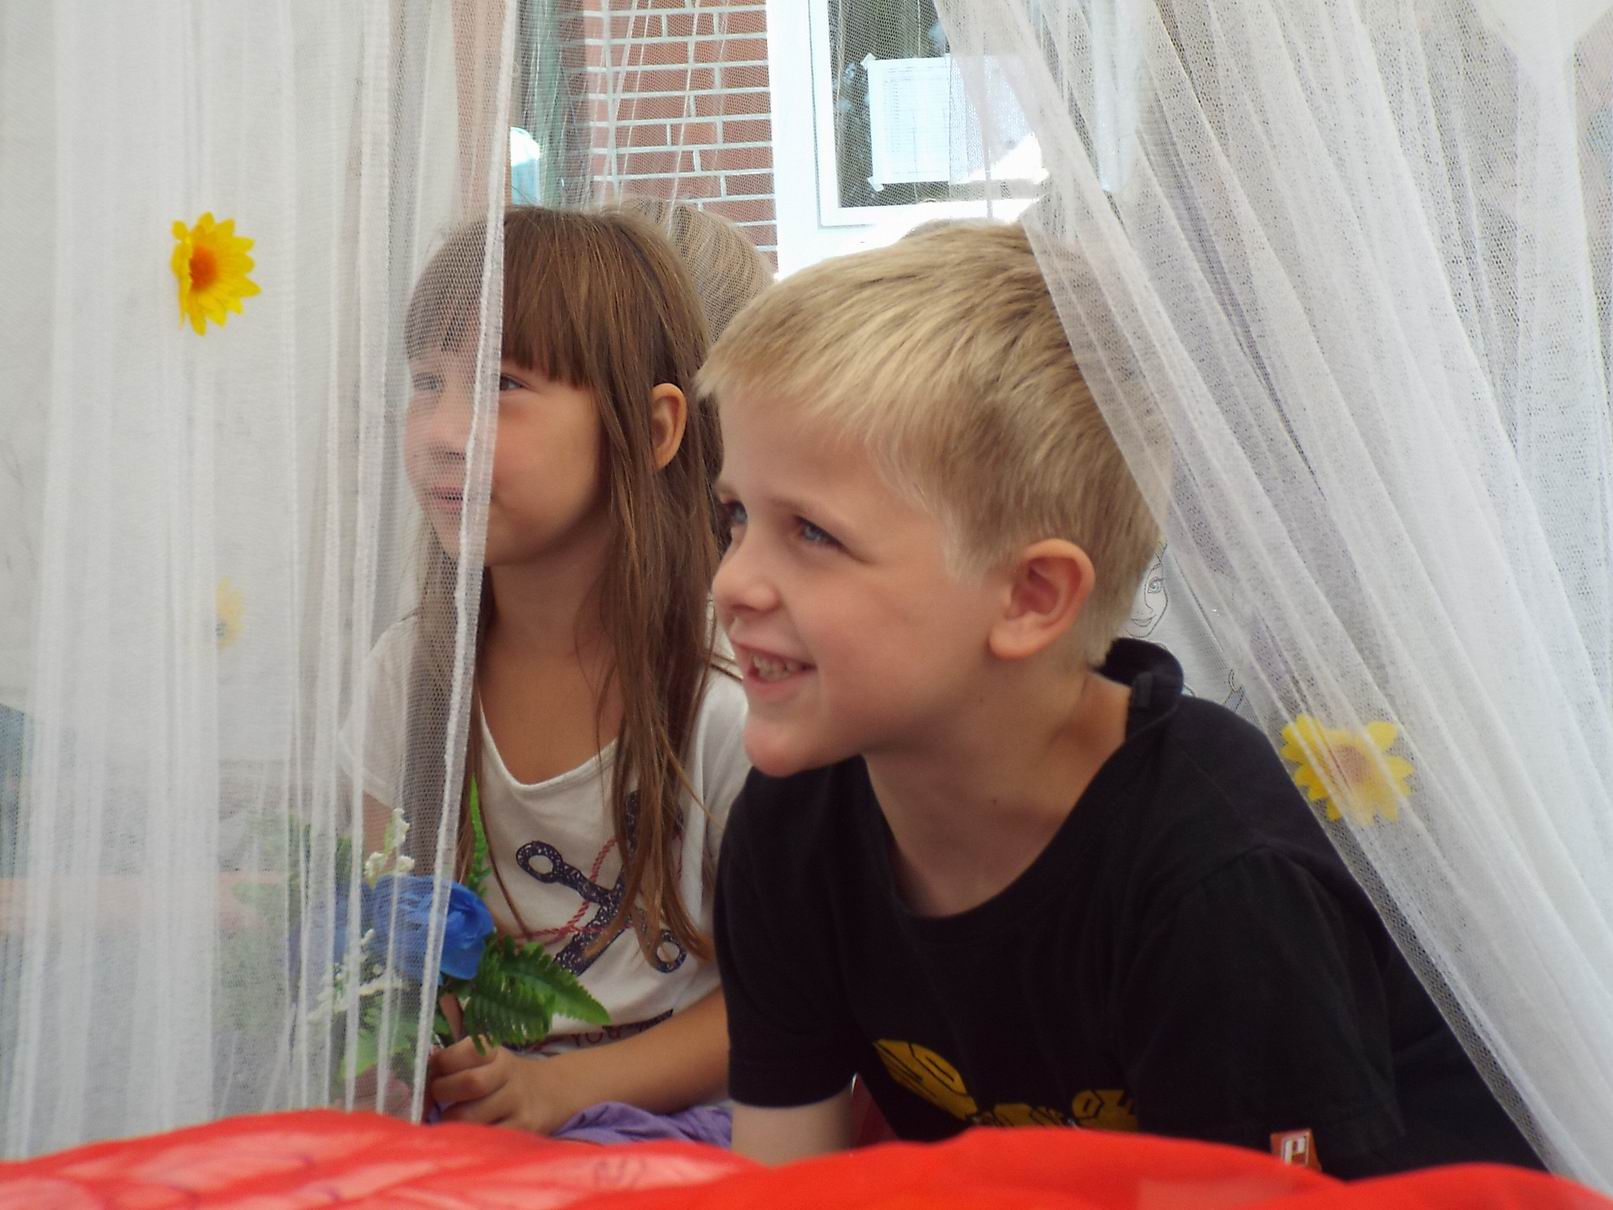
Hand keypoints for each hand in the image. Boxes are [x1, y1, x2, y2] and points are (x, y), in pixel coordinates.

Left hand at [426, 1037, 585, 1133]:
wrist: (551, 1092)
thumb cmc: (502, 1078)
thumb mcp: (486, 1061)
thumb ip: (453, 1064)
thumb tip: (412, 1078)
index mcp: (495, 1052)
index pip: (465, 1051)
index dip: (441, 1064)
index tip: (433, 1074)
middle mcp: (509, 1073)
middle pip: (471, 1083)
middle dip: (444, 1094)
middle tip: (438, 1102)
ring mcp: (518, 1103)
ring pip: (472, 1118)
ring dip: (451, 1123)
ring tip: (450, 1121)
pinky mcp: (523, 1129)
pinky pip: (486, 1139)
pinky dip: (468, 1140)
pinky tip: (465, 1137)